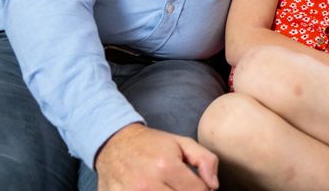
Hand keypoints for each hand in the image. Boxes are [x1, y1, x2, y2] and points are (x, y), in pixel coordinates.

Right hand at [96, 123, 218, 190]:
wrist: (114, 144)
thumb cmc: (151, 145)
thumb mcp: (182, 143)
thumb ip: (205, 160)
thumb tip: (213, 186)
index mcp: (166, 167)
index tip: (199, 186)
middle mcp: (148, 185)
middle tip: (182, 186)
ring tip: (170, 188)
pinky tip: (158, 190)